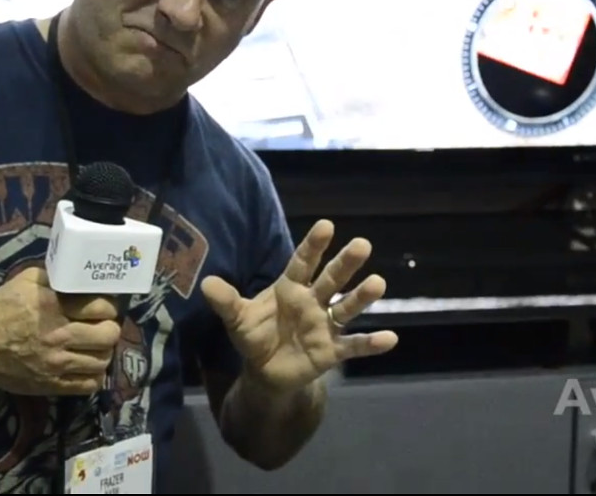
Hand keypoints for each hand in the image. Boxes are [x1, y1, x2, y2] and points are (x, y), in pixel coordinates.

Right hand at [0, 266, 120, 395]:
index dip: (109, 307)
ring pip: (102, 361)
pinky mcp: (50, 385)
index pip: (102, 308)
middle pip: (108, 335)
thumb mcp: (25, 280)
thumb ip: (56, 276)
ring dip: (103, 352)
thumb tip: (81, 277)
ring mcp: (55, 363)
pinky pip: (88, 385)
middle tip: (102, 327)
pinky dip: (94, 376)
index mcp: (54, 306)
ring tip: (94, 347)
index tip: (104, 308)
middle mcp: (58, 335)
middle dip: (109, 329)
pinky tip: (86, 366)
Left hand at [201, 220, 398, 393]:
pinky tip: (390, 338)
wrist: (265, 370)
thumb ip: (226, 301)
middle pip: (331, 279)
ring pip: (346, 308)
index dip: (314, 245)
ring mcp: (325, 325)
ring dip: (362, 297)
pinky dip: (371, 344)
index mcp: (290, 288)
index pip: (303, 262)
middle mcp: (312, 301)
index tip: (326, 225)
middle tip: (362, 244)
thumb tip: (206, 284)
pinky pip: (353, 345)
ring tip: (378, 283)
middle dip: (345, 264)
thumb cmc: (255, 335)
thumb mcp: (236, 318)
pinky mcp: (332, 350)